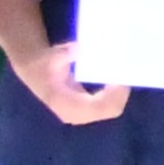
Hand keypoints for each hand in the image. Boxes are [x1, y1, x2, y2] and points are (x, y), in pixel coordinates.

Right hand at [11, 42, 130, 126]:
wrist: (35, 70)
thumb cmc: (44, 63)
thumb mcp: (52, 55)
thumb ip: (65, 53)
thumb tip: (79, 49)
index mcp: (66, 105)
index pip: (99, 107)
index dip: (115, 94)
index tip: (122, 76)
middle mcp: (75, 114)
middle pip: (111, 110)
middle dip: (122, 92)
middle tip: (128, 72)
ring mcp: (82, 114)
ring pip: (112, 108)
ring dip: (121, 92)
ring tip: (124, 73)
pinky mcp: (87, 109)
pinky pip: (109, 105)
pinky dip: (116, 93)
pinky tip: (118, 78)